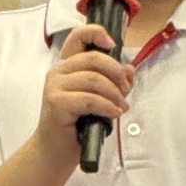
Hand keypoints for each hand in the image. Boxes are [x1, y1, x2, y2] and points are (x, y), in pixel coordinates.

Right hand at [33, 21, 134, 170]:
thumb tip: (130, 69)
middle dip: (117, 74)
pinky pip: (90, 99)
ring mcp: (55, 86)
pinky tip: (114, 114)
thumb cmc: (76, 125)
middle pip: (94, 59)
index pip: (78, 36)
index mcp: (66, 65)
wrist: (55, 152)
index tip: (113, 43)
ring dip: (115, 94)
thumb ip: (113, 81)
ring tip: (120, 107)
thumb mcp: (99, 99)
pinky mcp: (57, 103)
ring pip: (95, 80)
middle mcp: (58, 72)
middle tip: (126, 90)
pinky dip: (107, 107)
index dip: (96, 33)